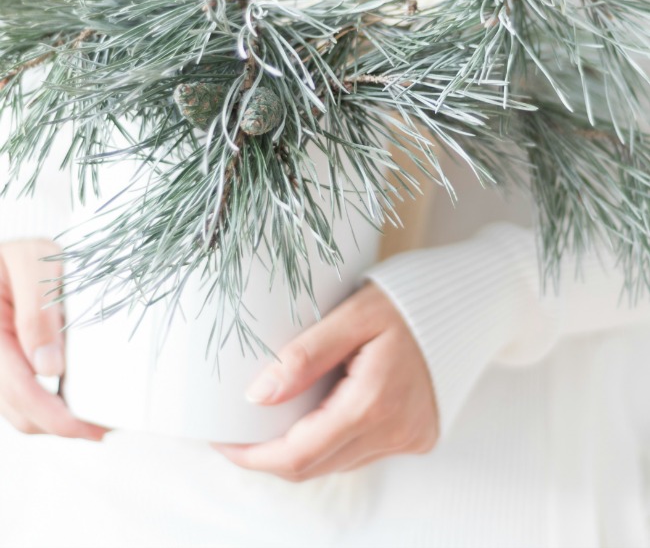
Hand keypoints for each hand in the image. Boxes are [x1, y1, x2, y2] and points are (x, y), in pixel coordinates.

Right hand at [0, 239, 106, 439]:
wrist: (9, 251)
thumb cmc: (20, 251)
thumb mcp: (31, 261)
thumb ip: (37, 308)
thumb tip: (50, 368)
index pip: (18, 389)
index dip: (52, 416)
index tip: (85, 426)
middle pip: (19, 411)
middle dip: (59, 426)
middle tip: (103, 429)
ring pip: (20, 410)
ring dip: (56, 421)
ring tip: (97, 420)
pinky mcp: (9, 364)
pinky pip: (25, 395)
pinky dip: (51, 405)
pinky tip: (79, 402)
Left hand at [214, 282, 438, 479]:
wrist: (466, 302)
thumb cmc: (407, 299)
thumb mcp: (351, 314)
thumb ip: (304, 355)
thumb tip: (257, 394)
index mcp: (373, 403)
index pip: (298, 455)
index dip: (255, 457)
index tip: (224, 443)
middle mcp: (395, 432)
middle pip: (315, 466)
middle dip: (271, 456)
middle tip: (240, 431)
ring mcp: (410, 439)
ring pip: (337, 462)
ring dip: (302, 448)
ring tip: (275, 418)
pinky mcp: (418, 437)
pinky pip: (362, 452)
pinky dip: (333, 439)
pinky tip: (320, 411)